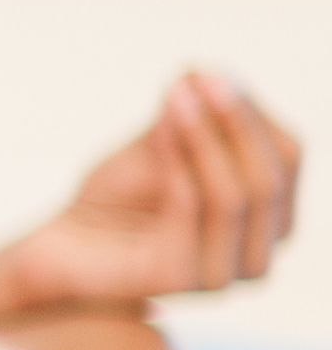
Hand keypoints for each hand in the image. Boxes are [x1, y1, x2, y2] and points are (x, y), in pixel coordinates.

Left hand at [1, 70, 300, 309]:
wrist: (61, 245)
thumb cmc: (118, 197)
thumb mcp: (163, 146)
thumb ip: (191, 115)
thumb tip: (203, 71)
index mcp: (273, 219)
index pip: (288, 157)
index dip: (251, 111)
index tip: (206, 70)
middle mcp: (260, 253)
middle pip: (270, 178)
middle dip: (237, 122)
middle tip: (201, 75)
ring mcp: (225, 273)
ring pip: (235, 196)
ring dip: (206, 137)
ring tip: (175, 94)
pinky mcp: (182, 279)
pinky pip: (189, 209)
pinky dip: (177, 161)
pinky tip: (158, 126)